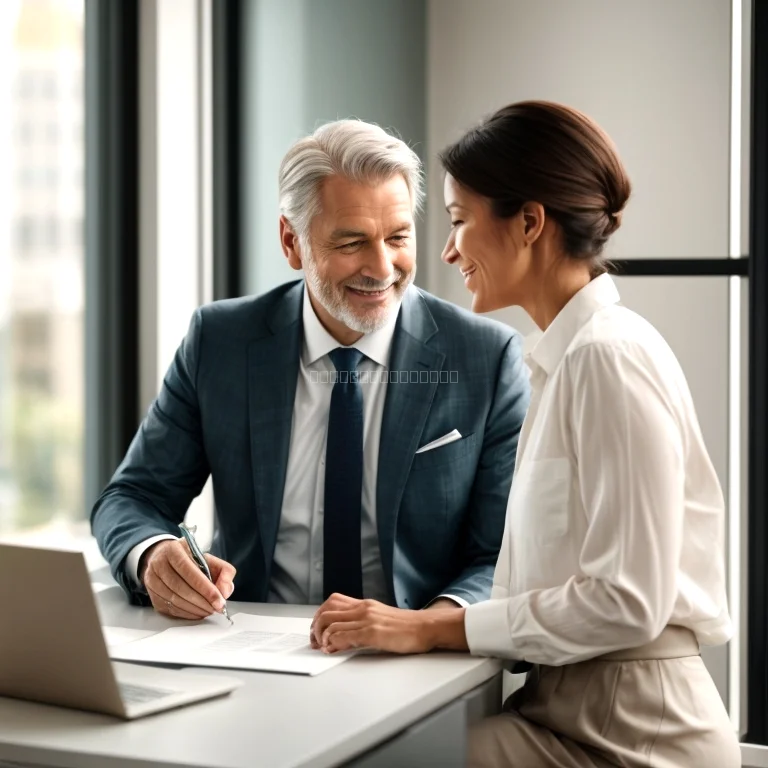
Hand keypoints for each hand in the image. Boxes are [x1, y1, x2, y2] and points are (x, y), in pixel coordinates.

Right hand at [140, 538, 235, 619]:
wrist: (166, 560)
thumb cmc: (190, 559)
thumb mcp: (210, 558)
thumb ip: (224, 571)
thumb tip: (225, 591)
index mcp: (173, 550)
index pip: (188, 570)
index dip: (204, 587)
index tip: (219, 599)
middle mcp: (158, 565)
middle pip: (180, 587)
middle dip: (202, 601)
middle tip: (217, 607)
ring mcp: (152, 582)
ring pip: (174, 600)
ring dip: (195, 609)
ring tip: (210, 610)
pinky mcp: (153, 598)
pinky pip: (170, 609)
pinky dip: (187, 613)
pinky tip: (198, 612)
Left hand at [310, 593, 436, 654]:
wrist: (425, 628)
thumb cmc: (406, 627)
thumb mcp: (381, 617)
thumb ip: (363, 620)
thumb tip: (345, 631)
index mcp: (364, 604)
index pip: (332, 602)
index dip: (319, 616)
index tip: (317, 630)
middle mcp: (363, 609)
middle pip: (326, 612)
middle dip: (315, 628)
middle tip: (315, 642)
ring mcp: (367, 620)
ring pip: (330, 623)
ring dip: (321, 637)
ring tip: (323, 648)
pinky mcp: (372, 633)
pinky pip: (344, 636)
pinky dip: (333, 644)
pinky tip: (333, 651)